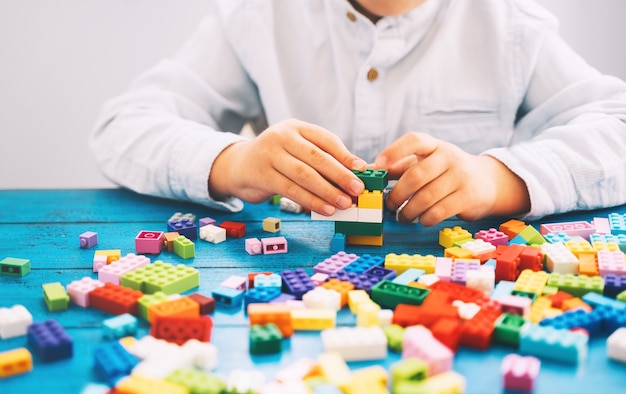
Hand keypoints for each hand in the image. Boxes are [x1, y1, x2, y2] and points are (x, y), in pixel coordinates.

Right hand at [209, 119, 366, 214]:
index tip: (362, 170)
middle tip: (357, 189)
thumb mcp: (295, 150)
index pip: (326, 139)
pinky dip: (311, 201)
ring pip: (304, 175)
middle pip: (317, 157)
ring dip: (327, 191)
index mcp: (296, 127)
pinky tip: (325, 209)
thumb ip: (320, 158)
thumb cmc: (275, 160)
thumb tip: (354, 174)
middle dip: (340, 175)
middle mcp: (282, 136)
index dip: (346, 155)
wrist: (237, 165)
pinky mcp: (262, 174)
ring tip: (344, 203)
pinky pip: (291, 190)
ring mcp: (269, 154)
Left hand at [375, 132, 529, 225]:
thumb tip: (369, 171)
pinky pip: (439, 211)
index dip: (394, 151)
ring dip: (409, 211)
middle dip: (397, 195)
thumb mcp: (426, 162)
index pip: (414, 140)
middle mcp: (449, 157)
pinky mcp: (468, 196)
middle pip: (416, 176)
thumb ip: (399, 166)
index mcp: (434, 146)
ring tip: (403, 217)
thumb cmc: (446, 172)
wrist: (487, 181)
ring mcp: (461, 176)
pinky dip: (425, 219)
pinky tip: (422, 219)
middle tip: (390, 206)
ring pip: (426, 197)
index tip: (379, 164)